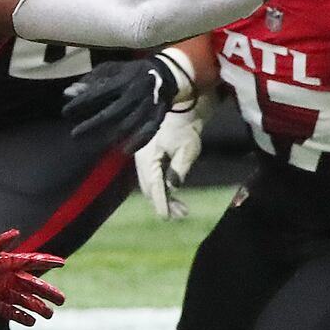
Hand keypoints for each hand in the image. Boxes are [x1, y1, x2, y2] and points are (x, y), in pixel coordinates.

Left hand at [0, 230, 64, 324]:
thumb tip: (16, 233)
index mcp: (5, 262)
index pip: (31, 262)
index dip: (47, 262)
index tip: (63, 263)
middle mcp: (4, 276)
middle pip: (31, 284)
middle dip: (47, 292)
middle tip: (62, 300)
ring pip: (22, 299)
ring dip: (36, 306)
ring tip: (50, 314)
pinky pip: (6, 310)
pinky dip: (18, 316)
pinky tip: (31, 322)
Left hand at [61, 54, 181, 152]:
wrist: (166, 73)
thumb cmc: (131, 72)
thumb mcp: (110, 69)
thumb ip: (89, 81)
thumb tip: (68, 93)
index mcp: (122, 79)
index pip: (97, 93)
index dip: (80, 104)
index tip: (65, 112)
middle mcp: (135, 92)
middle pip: (112, 112)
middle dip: (92, 125)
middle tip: (75, 134)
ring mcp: (149, 105)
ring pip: (129, 124)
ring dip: (112, 136)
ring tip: (96, 144)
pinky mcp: (159, 115)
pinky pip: (150, 131)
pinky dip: (139, 142)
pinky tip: (125, 151)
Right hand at [135, 100, 207, 218]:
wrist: (179, 112)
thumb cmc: (184, 128)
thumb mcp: (187, 148)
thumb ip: (179, 168)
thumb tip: (173, 187)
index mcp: (148, 157)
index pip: (154, 186)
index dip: (160, 203)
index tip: (167, 217)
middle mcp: (142, 161)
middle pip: (150, 189)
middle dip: (164, 204)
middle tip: (181, 215)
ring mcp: (143, 161)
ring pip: (151, 186)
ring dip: (164, 199)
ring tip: (182, 211)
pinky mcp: (149, 161)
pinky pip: (153, 180)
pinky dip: (162, 190)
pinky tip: (174, 199)